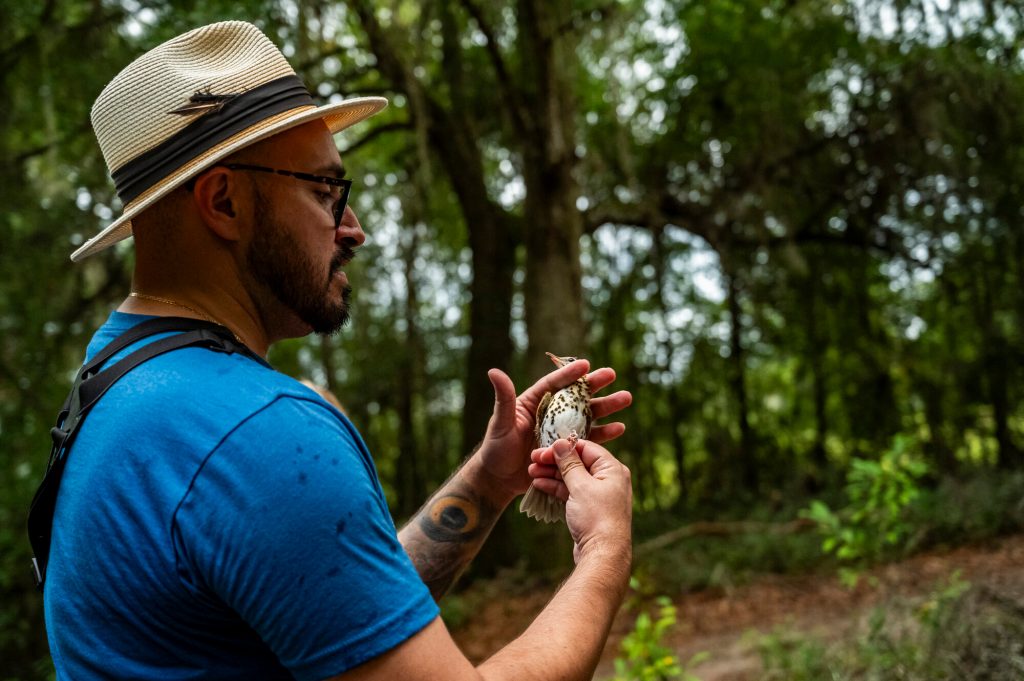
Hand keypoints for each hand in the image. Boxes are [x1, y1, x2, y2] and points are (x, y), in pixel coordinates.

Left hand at [473, 362, 631, 500]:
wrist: (500, 480)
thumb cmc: (495, 449)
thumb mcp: (500, 422)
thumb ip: (503, 398)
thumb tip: (494, 372)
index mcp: (535, 402)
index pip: (554, 384)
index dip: (570, 374)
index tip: (586, 364)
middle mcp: (552, 413)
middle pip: (577, 396)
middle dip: (596, 385)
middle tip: (613, 374)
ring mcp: (562, 431)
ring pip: (588, 415)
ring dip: (607, 407)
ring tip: (626, 398)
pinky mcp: (569, 449)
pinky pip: (590, 439)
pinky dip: (605, 434)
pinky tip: (619, 428)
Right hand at [530, 438, 631, 562]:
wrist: (602, 554)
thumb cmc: (596, 517)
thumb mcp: (581, 486)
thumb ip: (569, 463)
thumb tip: (561, 443)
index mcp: (612, 469)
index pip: (586, 448)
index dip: (564, 446)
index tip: (545, 448)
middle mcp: (608, 479)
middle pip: (578, 462)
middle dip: (555, 460)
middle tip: (533, 459)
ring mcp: (598, 494)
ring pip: (572, 477)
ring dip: (552, 473)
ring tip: (531, 471)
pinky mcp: (589, 508)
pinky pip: (571, 491)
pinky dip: (556, 487)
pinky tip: (539, 484)